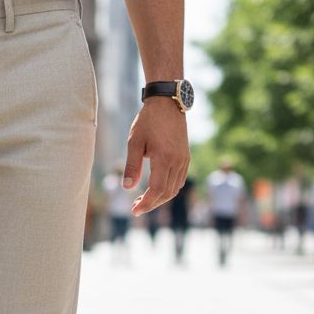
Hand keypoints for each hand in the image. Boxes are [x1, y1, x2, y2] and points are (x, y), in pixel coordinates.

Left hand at [123, 98, 190, 215]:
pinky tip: (156, 189)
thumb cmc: (148, 121)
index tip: (134, 210)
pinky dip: (168, 189)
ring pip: (174, 189)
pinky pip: (179, 180)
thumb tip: (127, 188)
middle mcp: (178, 162)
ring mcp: (184, 160)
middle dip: (151, 204)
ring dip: (160, 198)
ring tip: (143, 200)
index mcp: (165, 158)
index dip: (146, 203)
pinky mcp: (186, 158)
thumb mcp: (134, 142)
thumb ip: (132, 165)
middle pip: (167, 193)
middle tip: (135, 207)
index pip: (157, 190)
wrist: (167, 103)